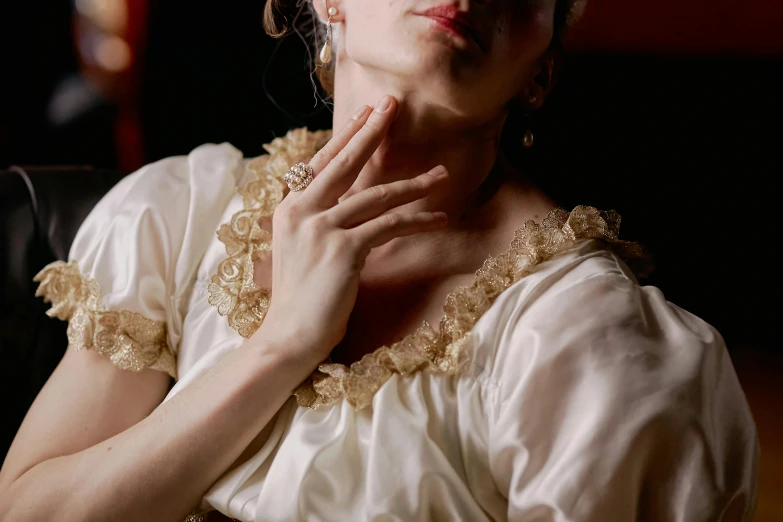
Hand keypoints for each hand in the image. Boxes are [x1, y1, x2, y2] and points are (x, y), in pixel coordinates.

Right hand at [255, 95, 448, 364]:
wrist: (288, 337)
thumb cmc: (298, 300)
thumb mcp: (299, 251)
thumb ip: (316, 223)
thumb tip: (346, 204)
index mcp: (288, 209)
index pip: (321, 164)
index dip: (346, 137)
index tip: (366, 114)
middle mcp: (301, 211)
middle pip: (344, 163)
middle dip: (371, 131)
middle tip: (393, 104)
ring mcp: (321, 228)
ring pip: (375, 196)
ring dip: (413, 184)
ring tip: (442, 173)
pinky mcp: (343, 249)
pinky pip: (388, 226)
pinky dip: (418, 221)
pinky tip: (440, 218)